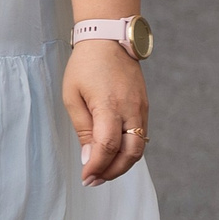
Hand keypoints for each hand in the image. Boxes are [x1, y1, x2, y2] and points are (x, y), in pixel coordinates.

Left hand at [64, 39, 148, 184]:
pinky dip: (129, 151)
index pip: (108, 147)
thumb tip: (89, 158)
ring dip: (122, 165)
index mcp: (109, 106)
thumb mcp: (73, 95)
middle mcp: (131, 111)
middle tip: (94, 180)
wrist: (109, 39)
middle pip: (130, 154)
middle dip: (113, 172)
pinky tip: (113, 154)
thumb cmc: (85, 66)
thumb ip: (83, 128)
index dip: (98, 167)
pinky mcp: (145, 108)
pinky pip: (141, 137)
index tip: (86, 177)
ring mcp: (141, 110)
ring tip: (103, 171)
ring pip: (139, 149)